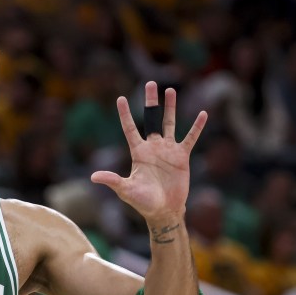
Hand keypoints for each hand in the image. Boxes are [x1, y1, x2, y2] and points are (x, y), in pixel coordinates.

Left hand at [91, 81, 206, 223]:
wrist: (164, 210)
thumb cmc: (143, 202)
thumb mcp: (126, 190)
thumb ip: (112, 180)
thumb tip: (93, 177)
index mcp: (138, 152)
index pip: (130, 129)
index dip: (125, 114)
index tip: (120, 99)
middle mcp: (152, 147)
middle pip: (151, 118)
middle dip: (151, 102)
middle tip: (150, 83)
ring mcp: (167, 150)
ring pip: (169, 123)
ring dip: (170, 107)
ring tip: (170, 91)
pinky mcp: (182, 157)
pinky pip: (190, 138)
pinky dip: (196, 127)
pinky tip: (202, 114)